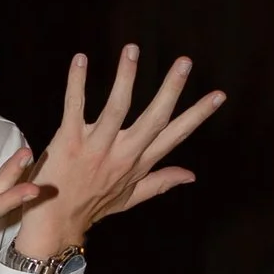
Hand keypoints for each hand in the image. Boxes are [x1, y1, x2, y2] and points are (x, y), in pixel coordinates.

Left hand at [12, 48, 224, 265]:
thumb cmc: (92, 207)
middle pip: (153, 118)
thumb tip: (191, 175)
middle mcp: (122, 154)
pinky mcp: (69, 141)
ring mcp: (96, 148)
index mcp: (138, 164)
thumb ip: (160, 182)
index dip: (197, 115)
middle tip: (185, 62)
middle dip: (171, 89)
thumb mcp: (131, 198)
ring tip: (133, 50)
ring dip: (126, 77)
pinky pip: (74, 107)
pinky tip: (80, 59)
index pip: (174, 135)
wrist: (55, 223)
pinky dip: (76, 82)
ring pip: (116, 108)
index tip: (218, 95)